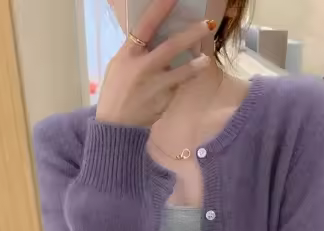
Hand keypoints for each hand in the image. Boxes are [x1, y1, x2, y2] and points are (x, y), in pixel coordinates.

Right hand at [96, 0, 215, 126]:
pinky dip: (179, 85)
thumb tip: (155, 39)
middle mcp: (144, 68)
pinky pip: (176, 89)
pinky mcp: (165, 102)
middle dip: (192, 34)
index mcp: (128, 55)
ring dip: (196, 65)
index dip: (160, 9)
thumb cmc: (115, 93)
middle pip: (171, 46)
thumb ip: (136, 53)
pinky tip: (178, 86)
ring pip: (182, 72)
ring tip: (204, 60)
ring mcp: (156, 87)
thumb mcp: (118, 66)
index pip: (146, 26)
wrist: (116, 126)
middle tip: (208, 24)